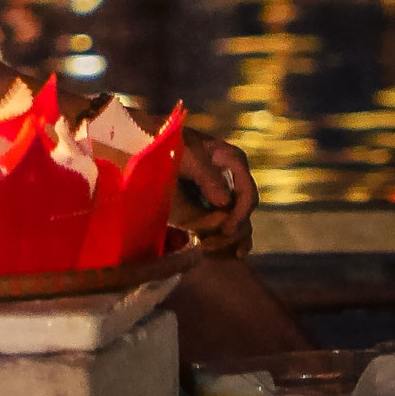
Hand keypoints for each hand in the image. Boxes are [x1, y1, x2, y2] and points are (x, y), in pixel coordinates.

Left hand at [177, 131, 256, 254]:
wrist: (148, 141)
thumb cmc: (168, 143)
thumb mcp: (187, 154)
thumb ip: (207, 176)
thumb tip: (225, 203)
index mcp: (233, 160)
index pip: (246, 192)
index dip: (239, 214)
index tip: (226, 230)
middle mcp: (233, 177)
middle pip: (244, 210)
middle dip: (233, 230)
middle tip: (209, 245)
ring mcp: (224, 191)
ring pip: (239, 220)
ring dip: (229, 239)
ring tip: (208, 249)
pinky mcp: (212, 203)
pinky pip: (226, 223)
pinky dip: (226, 239)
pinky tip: (226, 254)